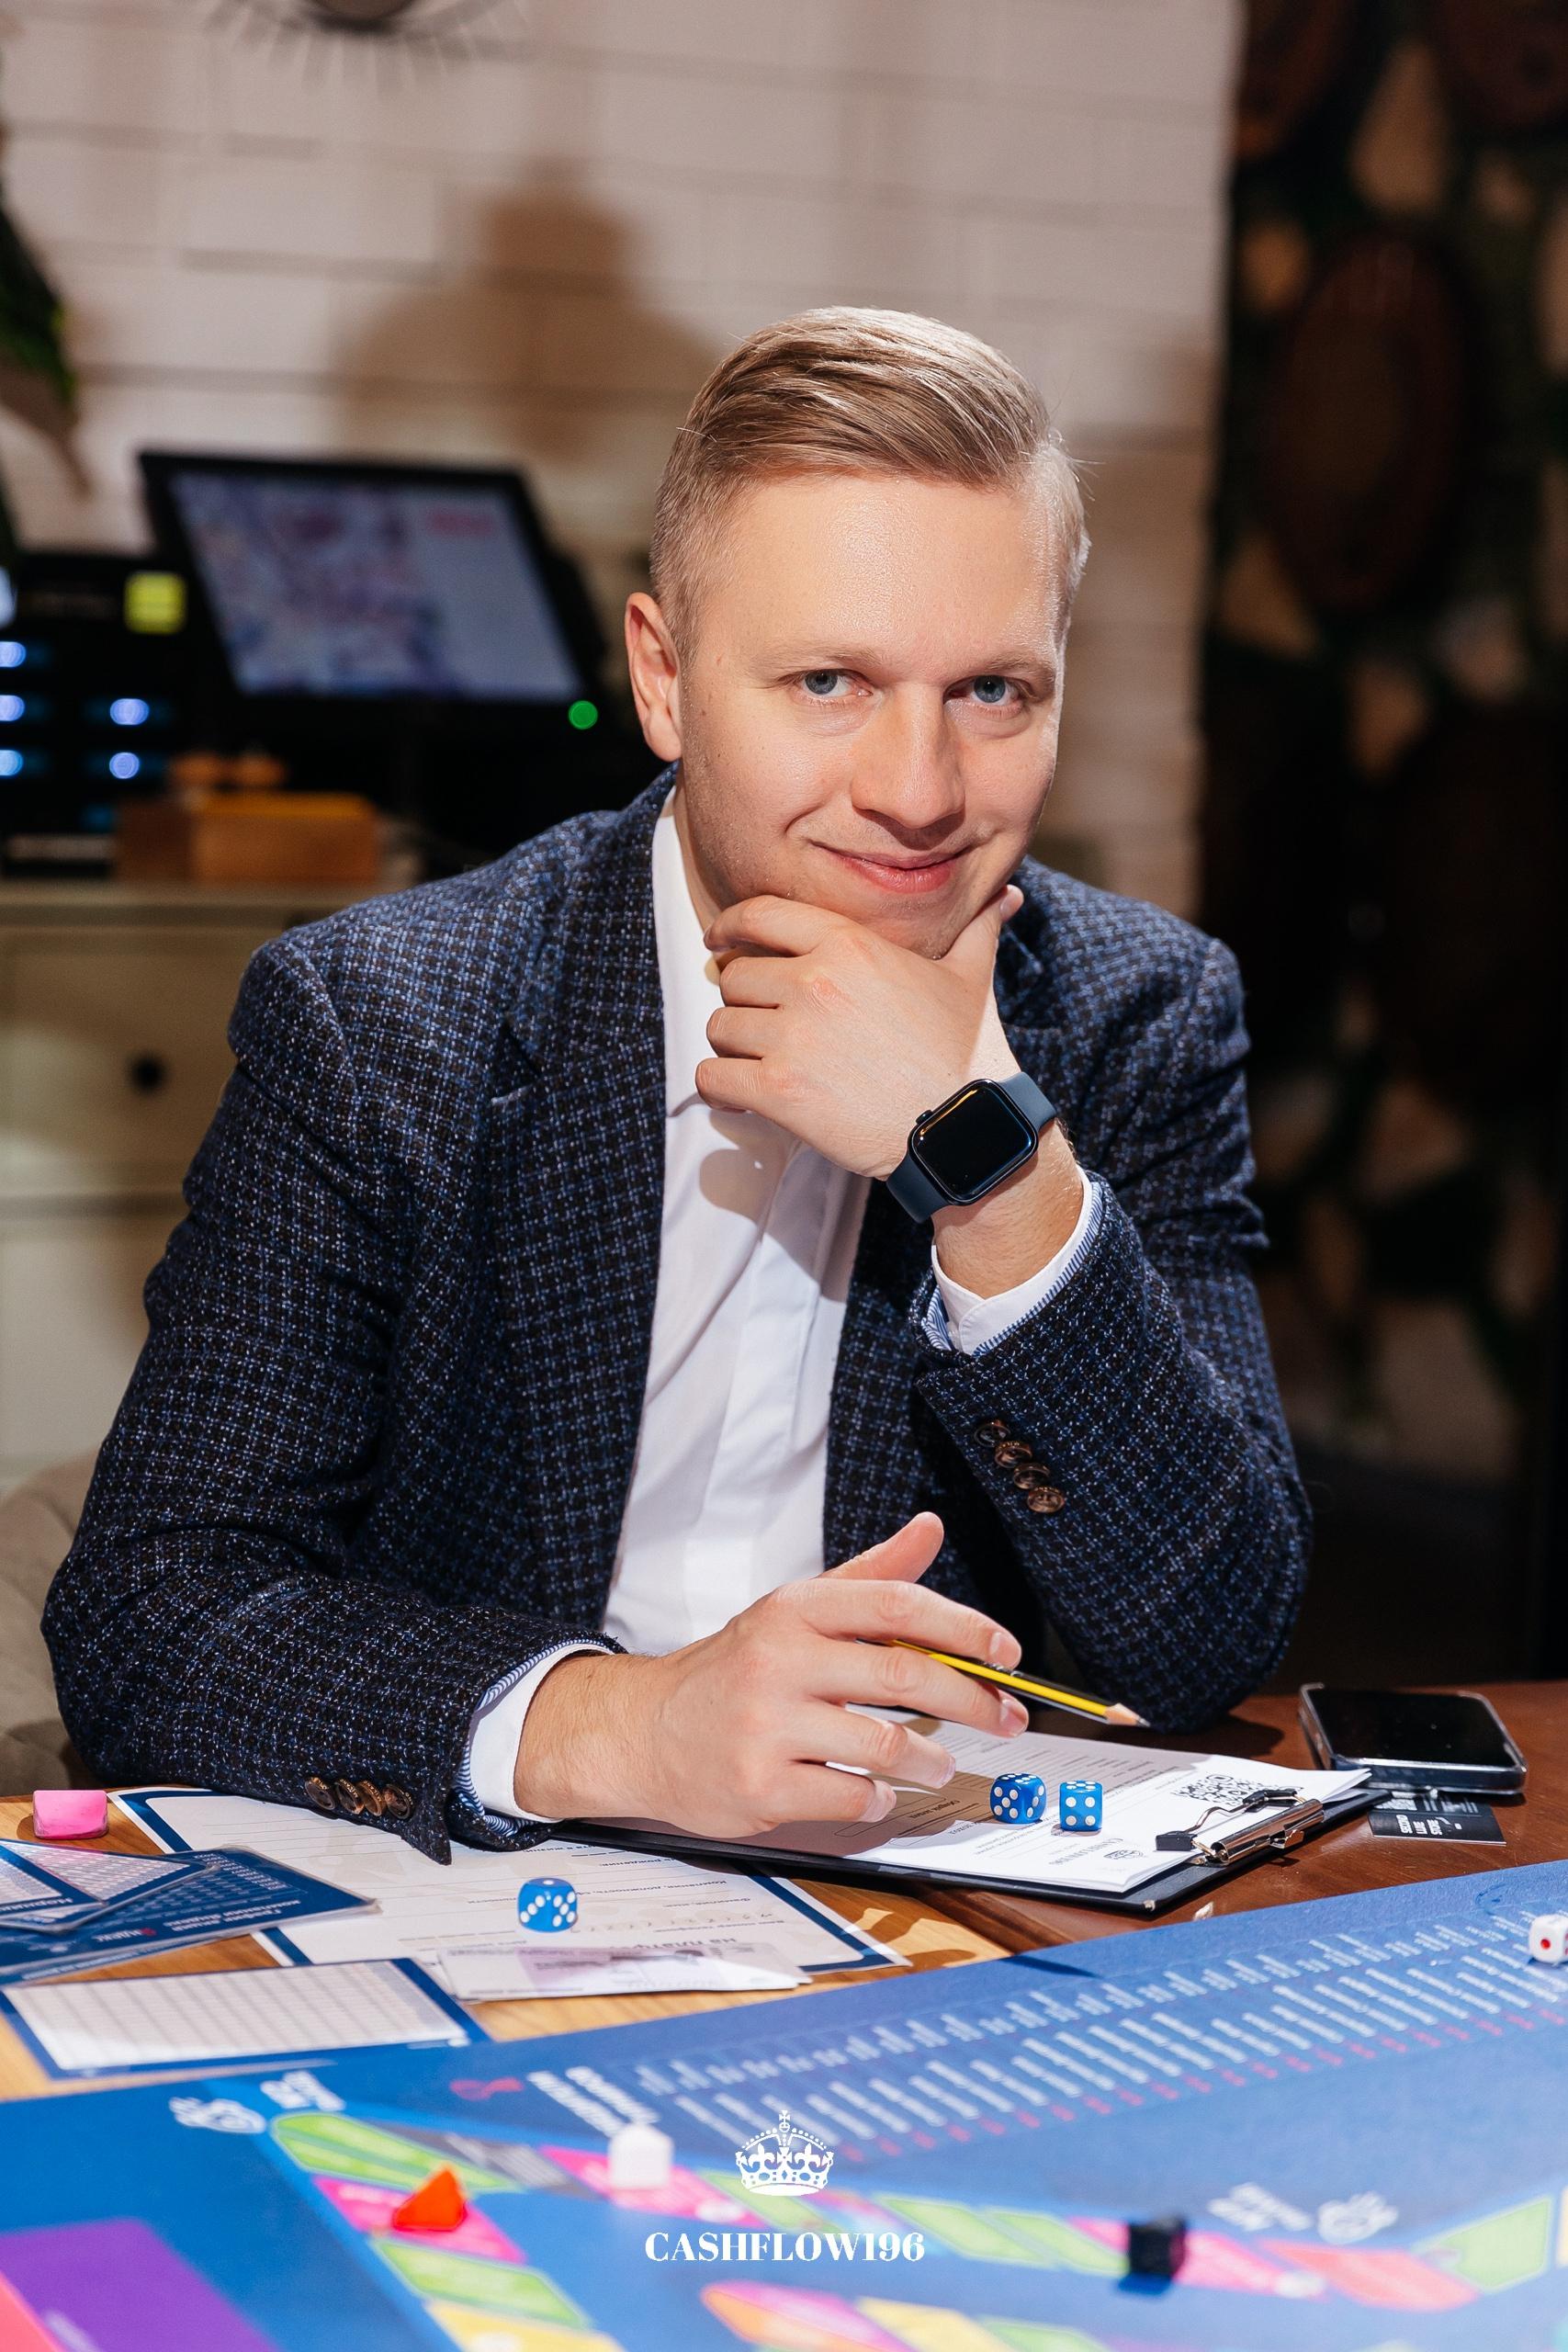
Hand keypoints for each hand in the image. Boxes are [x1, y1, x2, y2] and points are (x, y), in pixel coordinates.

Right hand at [512, 1513, 1030, 1835]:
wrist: (644, 1730)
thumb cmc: (732, 1671)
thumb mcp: (795, 1611)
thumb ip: (871, 1575)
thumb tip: (929, 1529)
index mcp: (795, 1610)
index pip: (897, 1606)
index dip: (964, 1627)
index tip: (1006, 1653)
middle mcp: (779, 1661)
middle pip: (905, 1678)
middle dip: (973, 1701)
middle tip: (1005, 1717)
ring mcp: (767, 1726)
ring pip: (885, 1746)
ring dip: (931, 1760)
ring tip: (940, 1763)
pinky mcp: (760, 1785)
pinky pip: (850, 1797)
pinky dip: (880, 1799)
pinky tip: (879, 1791)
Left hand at [697, 887, 1024, 1177]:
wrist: (964, 1126)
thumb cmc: (967, 1051)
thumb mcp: (972, 976)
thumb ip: (978, 928)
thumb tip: (1009, 895)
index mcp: (848, 943)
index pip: (760, 915)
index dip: (730, 926)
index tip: (718, 939)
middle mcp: (814, 981)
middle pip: (736, 977)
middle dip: (744, 1001)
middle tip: (762, 1024)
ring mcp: (793, 1035)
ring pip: (720, 1027)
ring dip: (733, 1047)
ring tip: (757, 1063)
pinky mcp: (780, 1090)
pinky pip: (713, 1078)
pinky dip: (717, 1089)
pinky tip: (738, 1098)